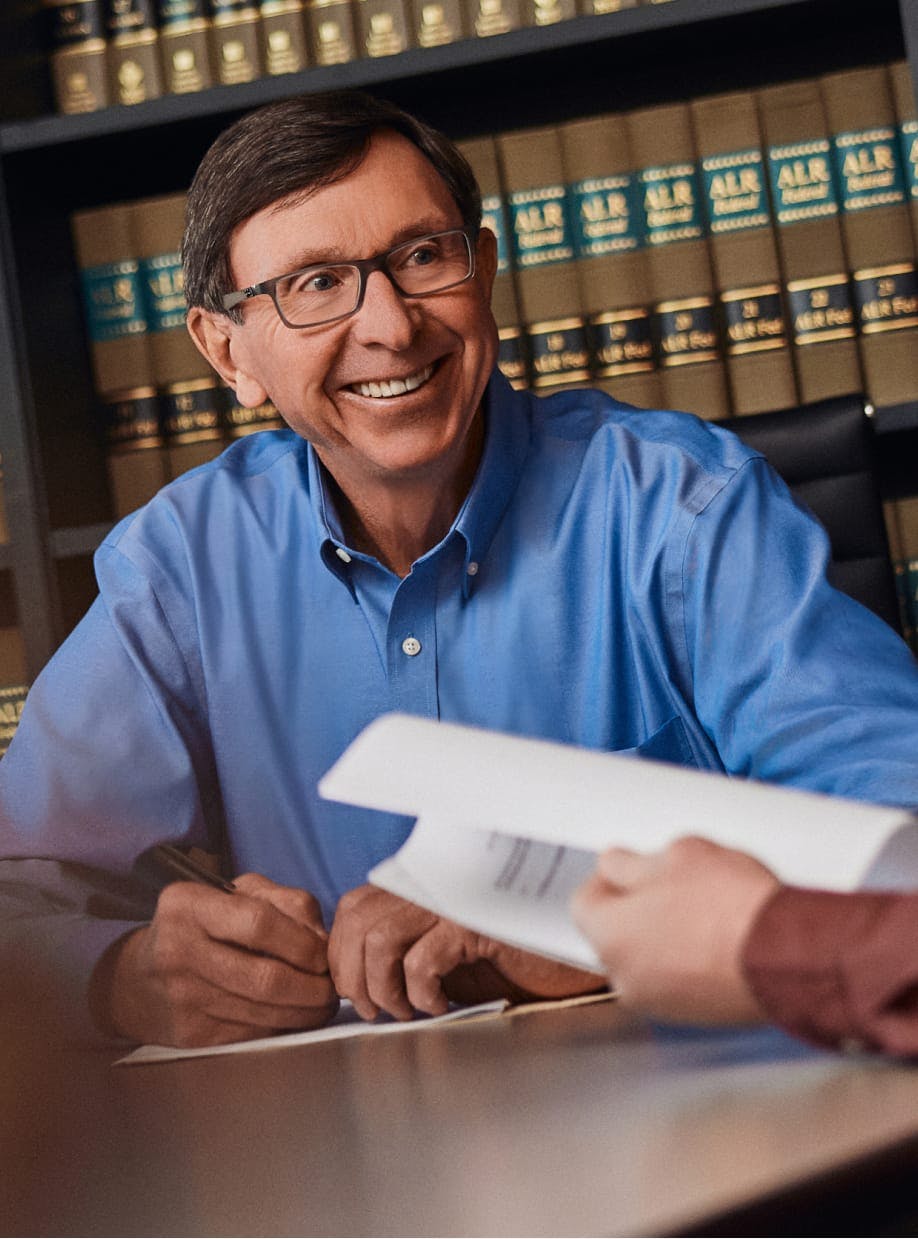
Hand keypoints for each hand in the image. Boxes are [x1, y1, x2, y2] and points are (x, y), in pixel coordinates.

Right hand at [93, 873, 337, 1046]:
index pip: (258, 923)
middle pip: (265, 977)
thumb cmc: (200, 927)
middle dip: (312, 987)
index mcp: (188, 904)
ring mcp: (182, 996)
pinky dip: (282, 1025)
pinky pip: (252, 1032)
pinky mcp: (189, 1033)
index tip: (322, 954)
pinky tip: (294, 1016)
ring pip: (263, 1011)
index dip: (302, 942)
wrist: (137, 980)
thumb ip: (285, 902)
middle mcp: (178, 949)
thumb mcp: (235, 894)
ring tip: (323, 1003)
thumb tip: (322, 939)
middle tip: (332, 988)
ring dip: (306, 1011)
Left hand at [328, 885, 604, 1021]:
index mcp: (420, 884)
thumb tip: (354, 981)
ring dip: (381, 986)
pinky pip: (421, 960)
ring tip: (405, 1009)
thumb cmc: (510, 959)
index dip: (341, 954)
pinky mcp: (475, 924)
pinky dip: (419, 992)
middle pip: (357, 920)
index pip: (353, 908)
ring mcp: (452, 899)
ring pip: (379, 938)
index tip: (355, 992)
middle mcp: (431, 883)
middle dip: (353, 975)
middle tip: (374, 1010)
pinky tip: (438, 1005)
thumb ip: (403, 950)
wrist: (571, 957)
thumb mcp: (445, 954)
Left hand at [571, 836, 780, 1024]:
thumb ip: (633, 864)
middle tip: (672, 885)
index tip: (627, 869)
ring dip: (665, 936)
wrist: (787, 955)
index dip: (606, 880)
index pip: (584, 902)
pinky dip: (691, 961)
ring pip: (649, 959)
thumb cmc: (731, 907)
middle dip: (638, 909)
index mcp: (609, 935)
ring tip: (703, 909)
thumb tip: (618, 866)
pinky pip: (679, 980)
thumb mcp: (677, 855)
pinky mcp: (695, 1016)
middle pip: (616, 934)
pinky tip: (719, 937)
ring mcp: (660, 1003)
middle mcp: (626, 978)